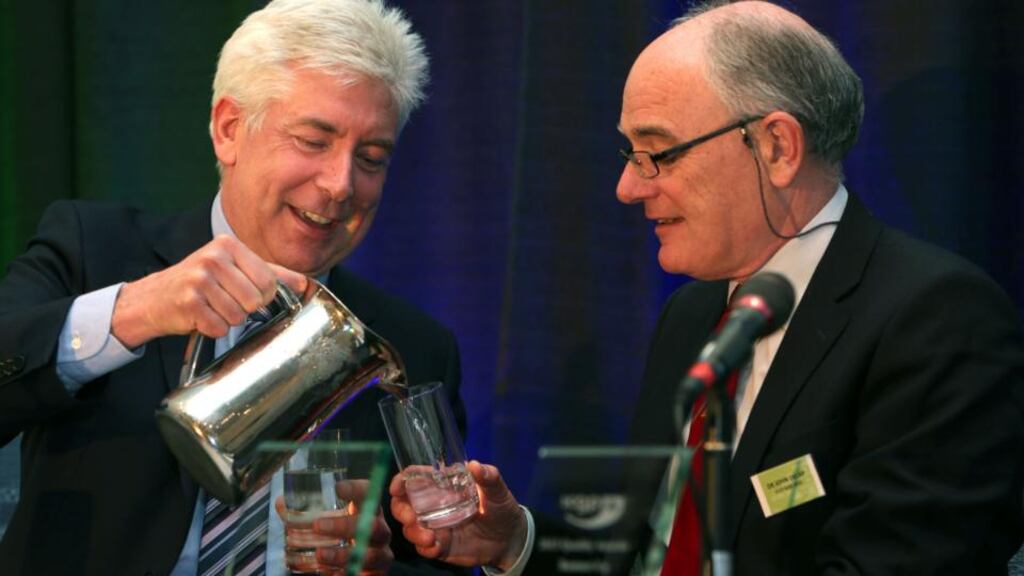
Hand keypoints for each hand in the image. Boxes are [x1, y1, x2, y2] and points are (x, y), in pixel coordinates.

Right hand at [110, 235, 307, 347]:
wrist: (153, 298)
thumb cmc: (199, 283)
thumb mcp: (235, 269)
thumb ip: (272, 274)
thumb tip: (305, 284)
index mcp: (229, 246)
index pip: (269, 281)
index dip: (264, 296)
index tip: (249, 294)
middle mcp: (213, 258)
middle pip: (255, 300)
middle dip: (244, 309)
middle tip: (225, 302)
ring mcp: (198, 279)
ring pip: (238, 316)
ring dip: (227, 320)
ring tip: (211, 308)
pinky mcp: (188, 302)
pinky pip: (219, 327)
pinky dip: (212, 329)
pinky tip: (200, 317)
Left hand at [276, 479, 393, 575]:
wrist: (361, 562)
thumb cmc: (343, 535)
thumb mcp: (329, 520)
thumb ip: (306, 513)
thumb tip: (281, 504)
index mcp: (368, 509)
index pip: (368, 493)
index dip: (356, 490)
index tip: (337, 488)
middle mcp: (378, 530)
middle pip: (372, 525)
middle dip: (345, 526)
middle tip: (318, 525)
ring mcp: (379, 554)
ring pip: (371, 554)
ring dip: (342, 555)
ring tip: (319, 554)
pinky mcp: (375, 574)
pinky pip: (365, 575)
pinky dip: (346, 574)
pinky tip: (330, 574)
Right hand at [390, 460, 527, 570]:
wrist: (510, 539)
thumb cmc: (501, 507)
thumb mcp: (497, 490)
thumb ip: (488, 476)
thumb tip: (475, 465)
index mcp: (442, 486)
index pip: (413, 478)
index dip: (401, 481)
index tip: (397, 487)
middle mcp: (433, 505)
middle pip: (403, 504)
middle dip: (400, 510)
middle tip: (410, 517)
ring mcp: (434, 526)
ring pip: (409, 528)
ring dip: (413, 532)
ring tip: (430, 538)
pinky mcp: (440, 545)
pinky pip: (423, 548)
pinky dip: (425, 548)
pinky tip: (436, 547)